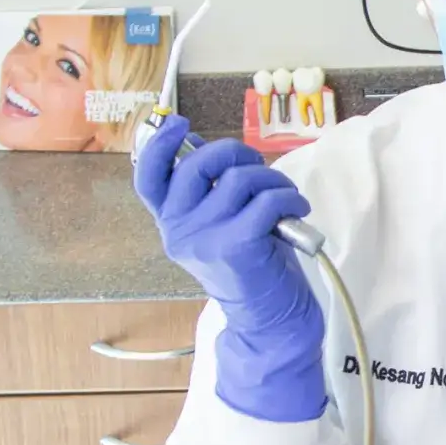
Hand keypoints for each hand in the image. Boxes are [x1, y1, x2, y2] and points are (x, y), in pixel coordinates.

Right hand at [135, 115, 326, 421]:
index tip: (179, 125)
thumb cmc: (252, 265)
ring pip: (239, 180)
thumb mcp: (222, 223)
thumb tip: (209, 148)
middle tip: (258, 169)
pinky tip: (297, 209)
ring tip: (286, 196)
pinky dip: (288, 198)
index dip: (159, 144)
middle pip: (197, 164)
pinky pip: (265, 200)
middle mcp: (179, 231)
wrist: (269, 320)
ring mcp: (204, 239)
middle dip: (235, 154)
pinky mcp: (234, 246)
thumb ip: (210, 190)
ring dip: (273, 180)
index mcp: (171, 222)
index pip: (149, 177)